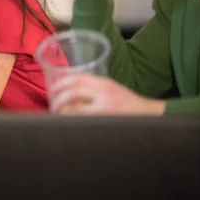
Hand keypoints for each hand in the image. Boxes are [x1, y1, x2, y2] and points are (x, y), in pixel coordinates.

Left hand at [48, 73, 165, 114]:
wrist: (147, 114)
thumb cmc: (128, 102)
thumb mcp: (111, 88)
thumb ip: (94, 87)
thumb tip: (70, 91)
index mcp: (103, 82)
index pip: (77, 77)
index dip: (62, 82)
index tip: (52, 88)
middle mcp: (103, 91)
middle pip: (74, 90)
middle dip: (59, 97)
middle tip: (52, 104)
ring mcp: (105, 106)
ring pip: (76, 106)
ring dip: (64, 110)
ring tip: (58, 114)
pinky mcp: (106, 118)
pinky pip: (84, 119)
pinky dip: (74, 120)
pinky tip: (70, 122)